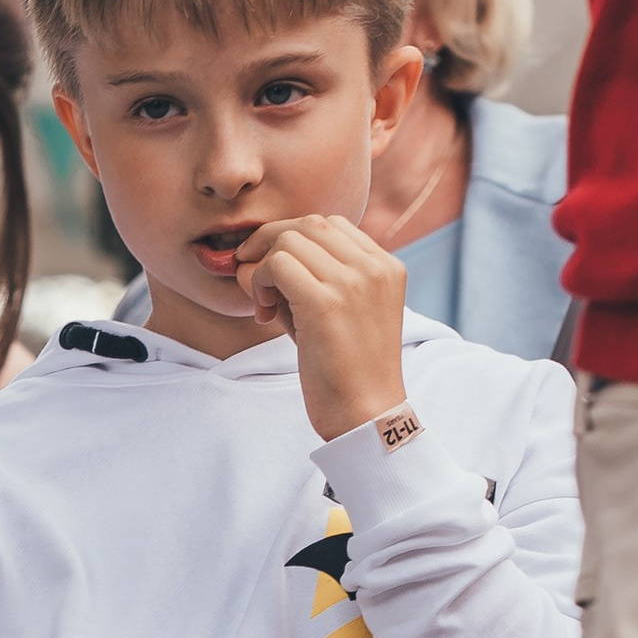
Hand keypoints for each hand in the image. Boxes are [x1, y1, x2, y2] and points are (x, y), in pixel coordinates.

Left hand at [232, 214, 410, 442]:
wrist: (365, 414)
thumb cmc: (345, 371)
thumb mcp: (336, 313)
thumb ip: (307, 279)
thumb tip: (250, 258)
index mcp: (386, 266)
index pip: (331, 225)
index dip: (293, 242)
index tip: (278, 276)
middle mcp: (375, 266)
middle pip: (308, 223)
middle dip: (272, 246)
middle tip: (259, 285)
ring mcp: (353, 281)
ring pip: (289, 239)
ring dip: (265, 267)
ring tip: (267, 306)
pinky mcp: (326, 302)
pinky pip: (277, 264)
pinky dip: (260, 282)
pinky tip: (265, 314)